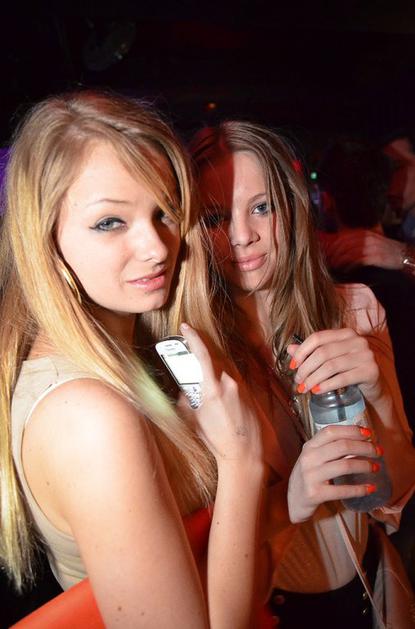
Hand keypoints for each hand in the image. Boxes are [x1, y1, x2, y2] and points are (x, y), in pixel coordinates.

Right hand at [180, 323, 263, 466]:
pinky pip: (234, 383)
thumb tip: (184, 391)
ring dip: (215, 378)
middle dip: (202, 360)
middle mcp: (229, 384)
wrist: (244, 453)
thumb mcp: (194, 421)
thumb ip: (186, 401)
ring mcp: (241, 388)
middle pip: (214, 362)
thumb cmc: (217, 440)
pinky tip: (223, 405)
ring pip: (224, 373)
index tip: (186, 328)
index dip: (193, 338)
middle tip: (191, 364)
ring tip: (210, 396)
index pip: (202, 355)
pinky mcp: (250, 393)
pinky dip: (225, 388)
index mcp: (212, 389)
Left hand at [286, 328, 380, 403]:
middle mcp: (357, 341)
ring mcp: (366, 355)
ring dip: (313, 379)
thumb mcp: (330, 359)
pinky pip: (343, 378)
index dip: (301, 351)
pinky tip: (317, 391)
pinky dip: (327, 385)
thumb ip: (311, 353)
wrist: (373, 386)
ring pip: (331, 366)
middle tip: (298, 381)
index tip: (292, 366)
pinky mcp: (371, 371)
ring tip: (304, 388)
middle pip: (323, 353)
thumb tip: (289, 349)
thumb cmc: (348, 370)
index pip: (318, 337)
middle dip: (306, 368)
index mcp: (345, 333)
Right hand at [287, 424, 381, 521]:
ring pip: (344, 466)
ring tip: (376, 467)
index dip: (352, 430)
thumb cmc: (309, 476)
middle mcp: (308, 458)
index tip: (369, 433)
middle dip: (365, 447)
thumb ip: (332, 449)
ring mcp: (310, 476)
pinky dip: (360, 489)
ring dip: (365, 465)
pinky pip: (343, 490)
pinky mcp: (315, 494)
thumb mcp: (315, 458)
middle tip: (378, 451)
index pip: (331, 431)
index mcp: (309, 446)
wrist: (293, 502)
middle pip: (342, 446)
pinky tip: (371, 488)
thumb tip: (362, 442)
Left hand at [319, 229, 404, 270]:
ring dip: (340, 260)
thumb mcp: (369, 240)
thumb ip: (355, 240)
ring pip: (349, 252)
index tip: (325, 251)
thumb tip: (337, 244)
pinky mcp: (375, 256)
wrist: (402, 255)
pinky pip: (359, 260)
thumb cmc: (383, 249)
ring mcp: (371, 247)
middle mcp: (366, 238)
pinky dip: (350, 266)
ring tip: (334, 266)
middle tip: (327, 261)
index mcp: (363, 232)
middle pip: (344, 244)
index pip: (342, 236)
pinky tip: (345, 270)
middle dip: (334, 253)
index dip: (332, 244)